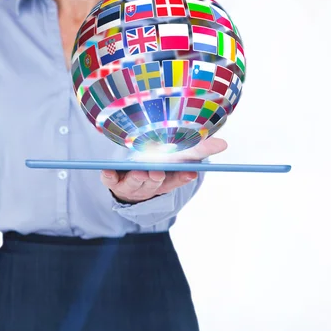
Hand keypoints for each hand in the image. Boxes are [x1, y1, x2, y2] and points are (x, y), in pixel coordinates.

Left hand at [100, 137, 227, 203]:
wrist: (128, 188)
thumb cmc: (156, 167)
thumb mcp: (176, 159)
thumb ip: (197, 150)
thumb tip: (223, 143)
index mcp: (166, 180)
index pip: (178, 179)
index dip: (183, 177)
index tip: (190, 173)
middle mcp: (149, 184)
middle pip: (154, 182)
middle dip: (156, 177)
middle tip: (157, 172)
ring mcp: (131, 184)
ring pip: (135, 182)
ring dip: (137, 178)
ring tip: (138, 171)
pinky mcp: (114, 181)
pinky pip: (110, 180)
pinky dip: (108, 176)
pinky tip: (106, 171)